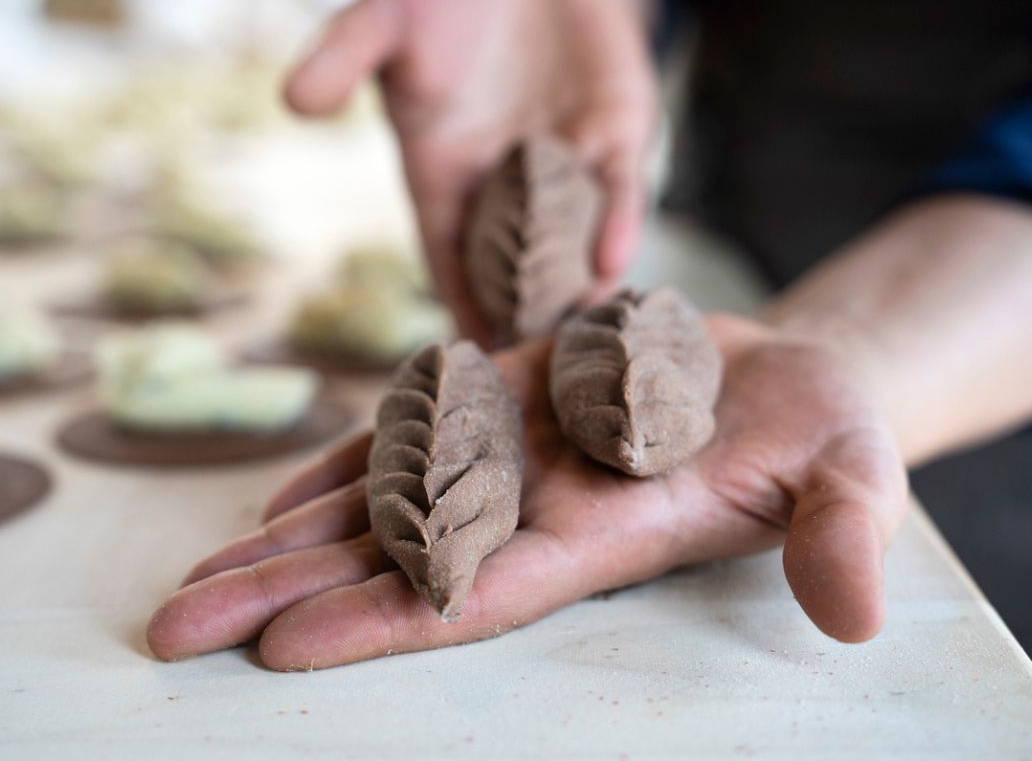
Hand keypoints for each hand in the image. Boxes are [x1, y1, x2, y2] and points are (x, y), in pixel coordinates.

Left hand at [147, 316, 908, 668]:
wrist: (777, 382)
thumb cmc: (817, 432)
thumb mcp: (848, 469)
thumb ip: (840, 530)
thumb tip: (856, 611)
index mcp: (600, 535)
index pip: (475, 593)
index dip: (383, 621)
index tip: (284, 649)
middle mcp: (532, 509)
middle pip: (390, 566)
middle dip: (286, 596)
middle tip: (176, 631)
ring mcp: (508, 460)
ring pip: (379, 508)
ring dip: (287, 541)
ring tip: (196, 575)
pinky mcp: (503, 406)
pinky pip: (406, 443)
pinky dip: (340, 468)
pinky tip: (275, 498)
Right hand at [285, 0, 656, 342]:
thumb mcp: (384, 18)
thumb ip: (343, 57)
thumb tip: (293, 99)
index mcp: (446, 171)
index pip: (449, 251)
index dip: (457, 299)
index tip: (463, 356)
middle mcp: (508, 179)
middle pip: (517, 263)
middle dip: (523, 315)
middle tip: (528, 375)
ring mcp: (566, 158)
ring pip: (576, 238)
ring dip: (580, 287)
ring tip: (580, 342)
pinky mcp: (616, 127)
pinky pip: (619, 184)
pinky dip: (617, 220)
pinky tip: (616, 261)